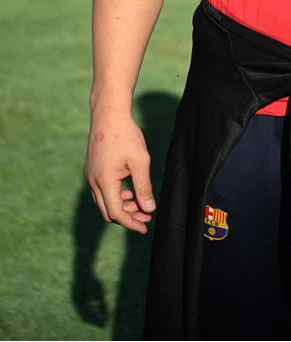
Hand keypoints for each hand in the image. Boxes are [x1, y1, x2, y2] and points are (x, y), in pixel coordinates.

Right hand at [85, 111, 154, 233]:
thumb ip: (143, 186)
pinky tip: (129, 192)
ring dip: (121, 207)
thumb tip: (149, 208)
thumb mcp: (140, 161)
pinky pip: (101, 192)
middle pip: (108, 211)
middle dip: (127, 218)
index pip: (116, 213)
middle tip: (146, 218)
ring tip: (141, 206)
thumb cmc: (126, 135)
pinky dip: (115, 197)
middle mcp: (93, 182)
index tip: (145, 227)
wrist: (108, 114)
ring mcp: (90, 176)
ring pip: (104, 202)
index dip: (131, 223)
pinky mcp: (92, 170)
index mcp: (104, 181)